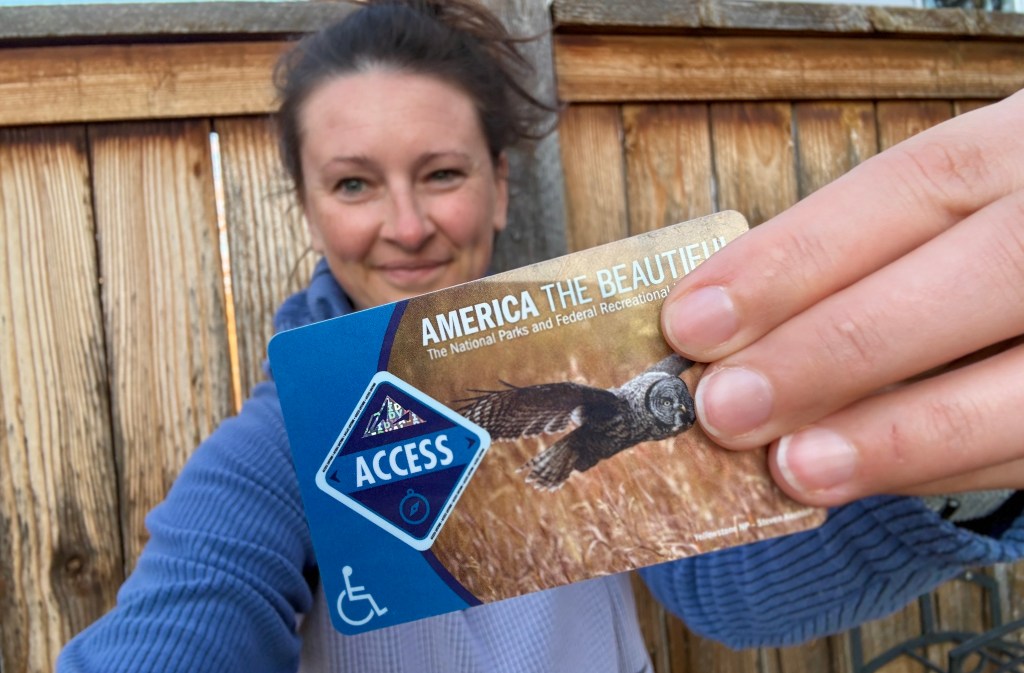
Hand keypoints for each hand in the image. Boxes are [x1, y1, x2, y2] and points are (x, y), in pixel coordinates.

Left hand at [660, 88, 1023, 506]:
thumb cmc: (986, 240)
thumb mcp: (948, 211)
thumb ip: (861, 256)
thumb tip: (727, 334)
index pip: (918, 184)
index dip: (797, 254)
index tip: (692, 319)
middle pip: (982, 271)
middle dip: (837, 346)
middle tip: (725, 405)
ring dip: (895, 434)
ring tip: (793, 466)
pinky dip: (938, 465)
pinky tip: (859, 474)